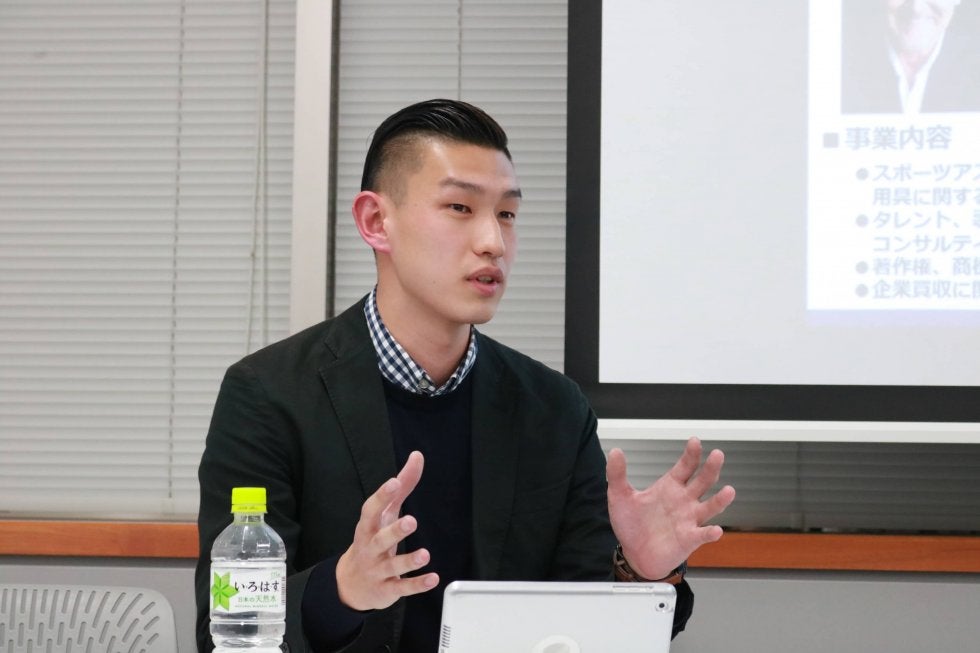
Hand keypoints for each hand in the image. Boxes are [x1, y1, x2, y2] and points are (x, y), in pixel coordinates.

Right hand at [336, 451, 438, 609]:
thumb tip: (417, 456)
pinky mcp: (386, 589)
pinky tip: (433, 578)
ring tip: (425, 554)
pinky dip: (416, 585)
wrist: (350, 585)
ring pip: (391, 566)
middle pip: (379, 539)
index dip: (381, 496)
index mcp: (367, 527)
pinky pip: (402, 587)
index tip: (393, 483)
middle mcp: (369, 548)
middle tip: (412, 521)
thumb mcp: (384, 513)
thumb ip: (402, 486)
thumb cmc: (371, 540)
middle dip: (394, 531)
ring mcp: (377, 570)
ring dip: (408, 561)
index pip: (370, 510)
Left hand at [606, 437, 734, 579]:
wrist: (634, 554)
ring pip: (710, 506)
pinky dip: (710, 533)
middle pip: (703, 481)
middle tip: (718, 455)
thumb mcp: (620, 496)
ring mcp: (689, 519)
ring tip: (729, 491)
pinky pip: (703, 535)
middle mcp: (684, 500)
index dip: (691, 454)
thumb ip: (617, 474)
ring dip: (720, 500)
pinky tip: (715, 530)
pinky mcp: (690, 539)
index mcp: (670, 486)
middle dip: (711, 468)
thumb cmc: (632, 524)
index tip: (695, 441)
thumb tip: (615, 451)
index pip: (685, 466)